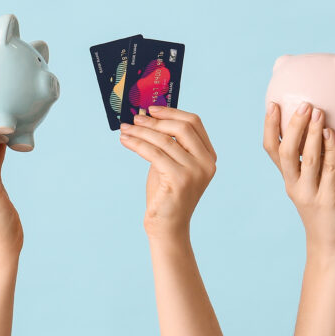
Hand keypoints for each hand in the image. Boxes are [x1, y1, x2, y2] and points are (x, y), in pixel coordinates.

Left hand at [119, 107, 216, 239]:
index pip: (194, 123)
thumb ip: (166, 141)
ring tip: (125, 129)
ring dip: (141, 131)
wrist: (167, 226)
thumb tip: (145, 116)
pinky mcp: (180, 180)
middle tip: (135, 118)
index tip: (151, 109)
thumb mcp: (170, 162)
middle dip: (155, 121)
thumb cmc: (166, 193)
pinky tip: (125, 141)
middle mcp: (206, 163)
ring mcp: (195, 172)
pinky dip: (137, 144)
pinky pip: (154, 153)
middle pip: (182, 127)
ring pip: (164, 140)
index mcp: (209, 156)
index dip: (171, 112)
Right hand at [264, 103, 334, 252]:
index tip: (272, 104)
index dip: (269, 127)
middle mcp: (294, 185)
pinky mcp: (328, 199)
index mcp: (288, 179)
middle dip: (292, 126)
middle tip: (303, 105)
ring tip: (318, 112)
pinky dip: (329, 150)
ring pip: (306, 159)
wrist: (331, 244)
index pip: (271, 150)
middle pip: (285, 152)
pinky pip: (329, 170)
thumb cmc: (324, 210)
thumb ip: (311, 162)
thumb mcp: (311, 184)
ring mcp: (310, 193)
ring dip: (312, 134)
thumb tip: (319, 130)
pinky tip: (332, 134)